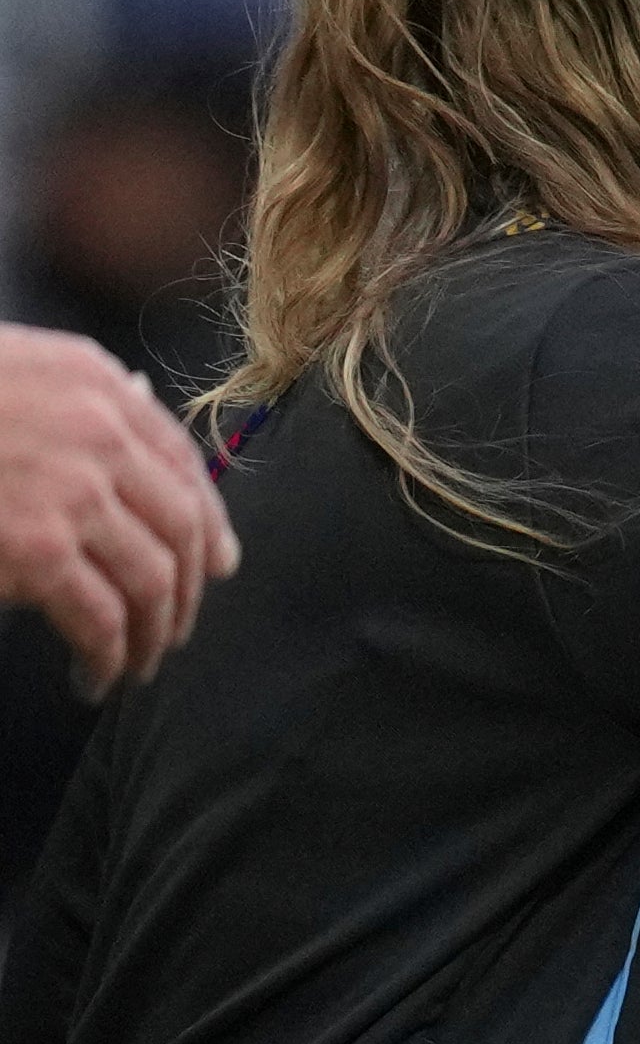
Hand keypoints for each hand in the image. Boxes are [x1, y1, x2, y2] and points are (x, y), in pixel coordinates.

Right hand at [0, 322, 233, 693]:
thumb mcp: (5, 370)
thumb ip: (71, 394)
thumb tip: (140, 400)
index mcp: (92, 380)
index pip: (181, 460)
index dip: (206, 522)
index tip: (214, 566)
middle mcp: (99, 431)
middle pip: (182, 525)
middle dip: (187, 588)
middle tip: (173, 629)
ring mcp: (72, 490)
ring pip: (154, 579)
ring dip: (154, 631)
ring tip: (137, 663)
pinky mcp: (39, 549)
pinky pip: (103, 617)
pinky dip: (110, 655)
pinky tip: (96, 673)